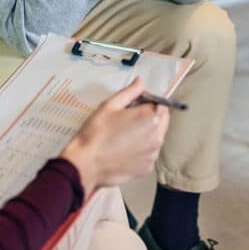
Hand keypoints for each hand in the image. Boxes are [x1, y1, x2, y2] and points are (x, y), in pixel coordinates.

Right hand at [59, 77, 169, 193]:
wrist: (86, 164)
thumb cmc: (96, 133)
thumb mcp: (110, 106)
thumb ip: (130, 92)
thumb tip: (141, 82)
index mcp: (150, 117)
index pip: (159, 103)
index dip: (147, 102)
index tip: (134, 106)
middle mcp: (157, 136)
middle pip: (162, 120)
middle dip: (151, 116)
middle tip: (129, 120)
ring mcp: (153, 153)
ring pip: (157, 137)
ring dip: (148, 133)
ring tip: (126, 135)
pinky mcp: (147, 168)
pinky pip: (150, 153)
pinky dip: (143, 149)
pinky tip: (126, 149)